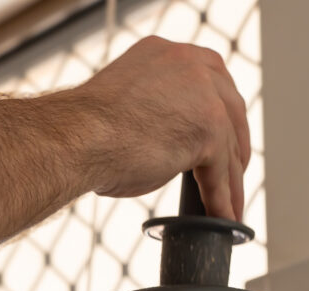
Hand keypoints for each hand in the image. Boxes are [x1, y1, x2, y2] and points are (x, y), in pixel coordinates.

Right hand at [69, 35, 250, 219]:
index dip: (220, 113)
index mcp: (168, 55)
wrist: (74, 139)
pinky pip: (220, 173)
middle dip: (234, 145)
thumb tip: (167, 143)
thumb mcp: (127, 106)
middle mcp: (191, 65)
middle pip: (230, 109)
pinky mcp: (208, 130)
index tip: (222, 135)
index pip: (210, 82)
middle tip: (233, 171)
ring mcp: (204, 96)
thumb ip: (156, 112)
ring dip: (230, 181)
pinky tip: (221, 216)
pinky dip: (221, 198)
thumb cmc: (84, 129)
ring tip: (229, 205)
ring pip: (228, 146)